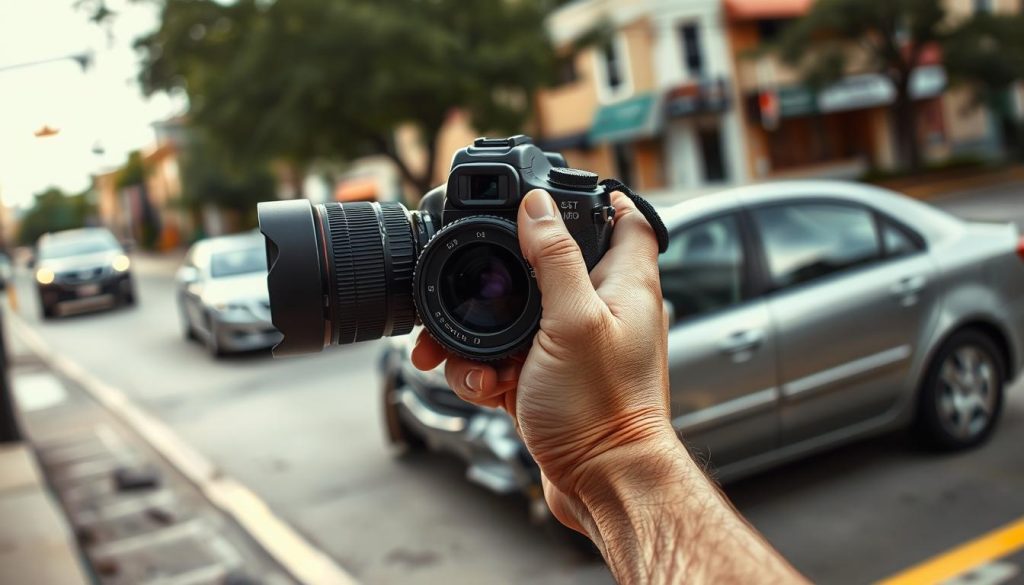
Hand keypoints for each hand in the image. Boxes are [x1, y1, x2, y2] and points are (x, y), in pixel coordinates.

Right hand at [411, 188, 674, 515]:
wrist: (601, 483)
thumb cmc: (603, 409)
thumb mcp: (574, 322)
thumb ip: (556, 258)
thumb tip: (537, 204)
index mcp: (625, 286)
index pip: (627, 220)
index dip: (601, 197)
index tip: (563, 188)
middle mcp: (602, 311)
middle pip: (551, 265)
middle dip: (505, 274)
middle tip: (479, 282)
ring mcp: (572, 347)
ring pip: (515, 316)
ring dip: (483, 334)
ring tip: (473, 359)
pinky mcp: (546, 378)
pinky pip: (505, 358)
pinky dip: (485, 369)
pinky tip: (485, 387)